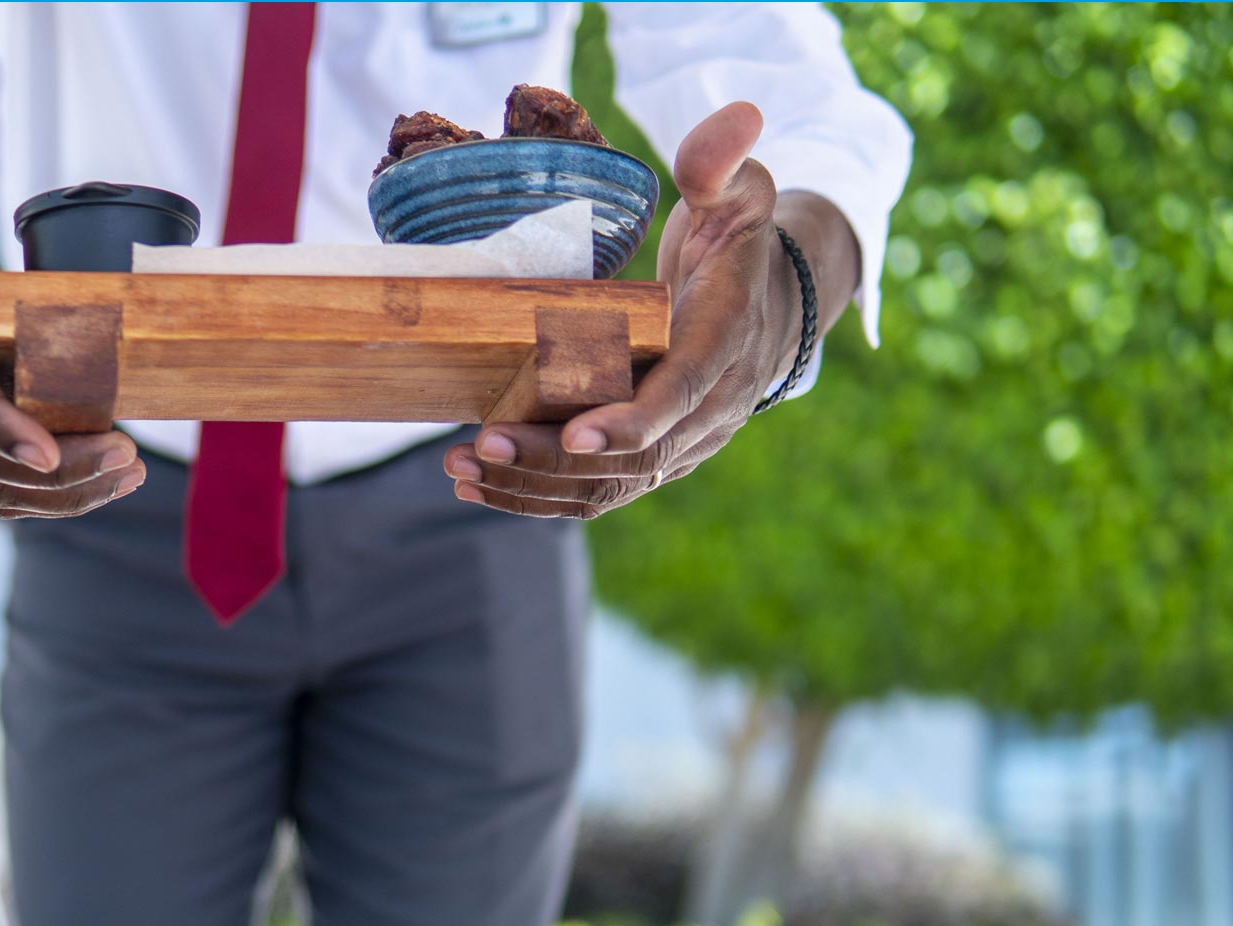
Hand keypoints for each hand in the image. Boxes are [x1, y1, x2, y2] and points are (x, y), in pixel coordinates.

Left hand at [443, 101, 858, 517]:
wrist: (772, 304)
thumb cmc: (740, 242)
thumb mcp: (742, 192)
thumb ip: (724, 163)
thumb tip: (732, 122)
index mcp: (727, 340)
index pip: (683, 394)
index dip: (632, 421)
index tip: (578, 435)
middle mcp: (710, 406)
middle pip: (634, 456)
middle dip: (553, 460)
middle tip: (480, 445)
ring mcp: (684, 442)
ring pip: (610, 486)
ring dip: (532, 487)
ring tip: (459, 468)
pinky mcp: (655, 459)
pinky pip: (597, 492)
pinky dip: (538, 496)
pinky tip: (478, 483)